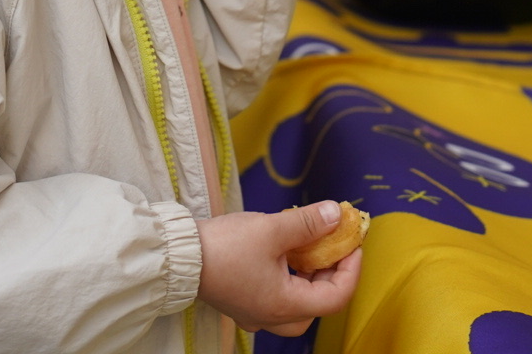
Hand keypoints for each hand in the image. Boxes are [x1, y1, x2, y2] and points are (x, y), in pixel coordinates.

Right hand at [196, 202, 363, 335]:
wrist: (178, 256)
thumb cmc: (224, 246)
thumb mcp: (272, 229)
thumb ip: (308, 223)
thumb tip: (337, 215)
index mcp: (284, 305)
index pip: (336, 297)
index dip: (351, 269)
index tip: (353, 243)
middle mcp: (271, 316)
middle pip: (317, 307)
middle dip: (331, 277)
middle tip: (333, 248)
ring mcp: (254, 312)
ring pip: (297, 306)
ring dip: (309, 279)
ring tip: (309, 248)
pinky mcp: (241, 302)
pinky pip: (276, 298)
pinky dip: (289, 279)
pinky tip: (283, 254)